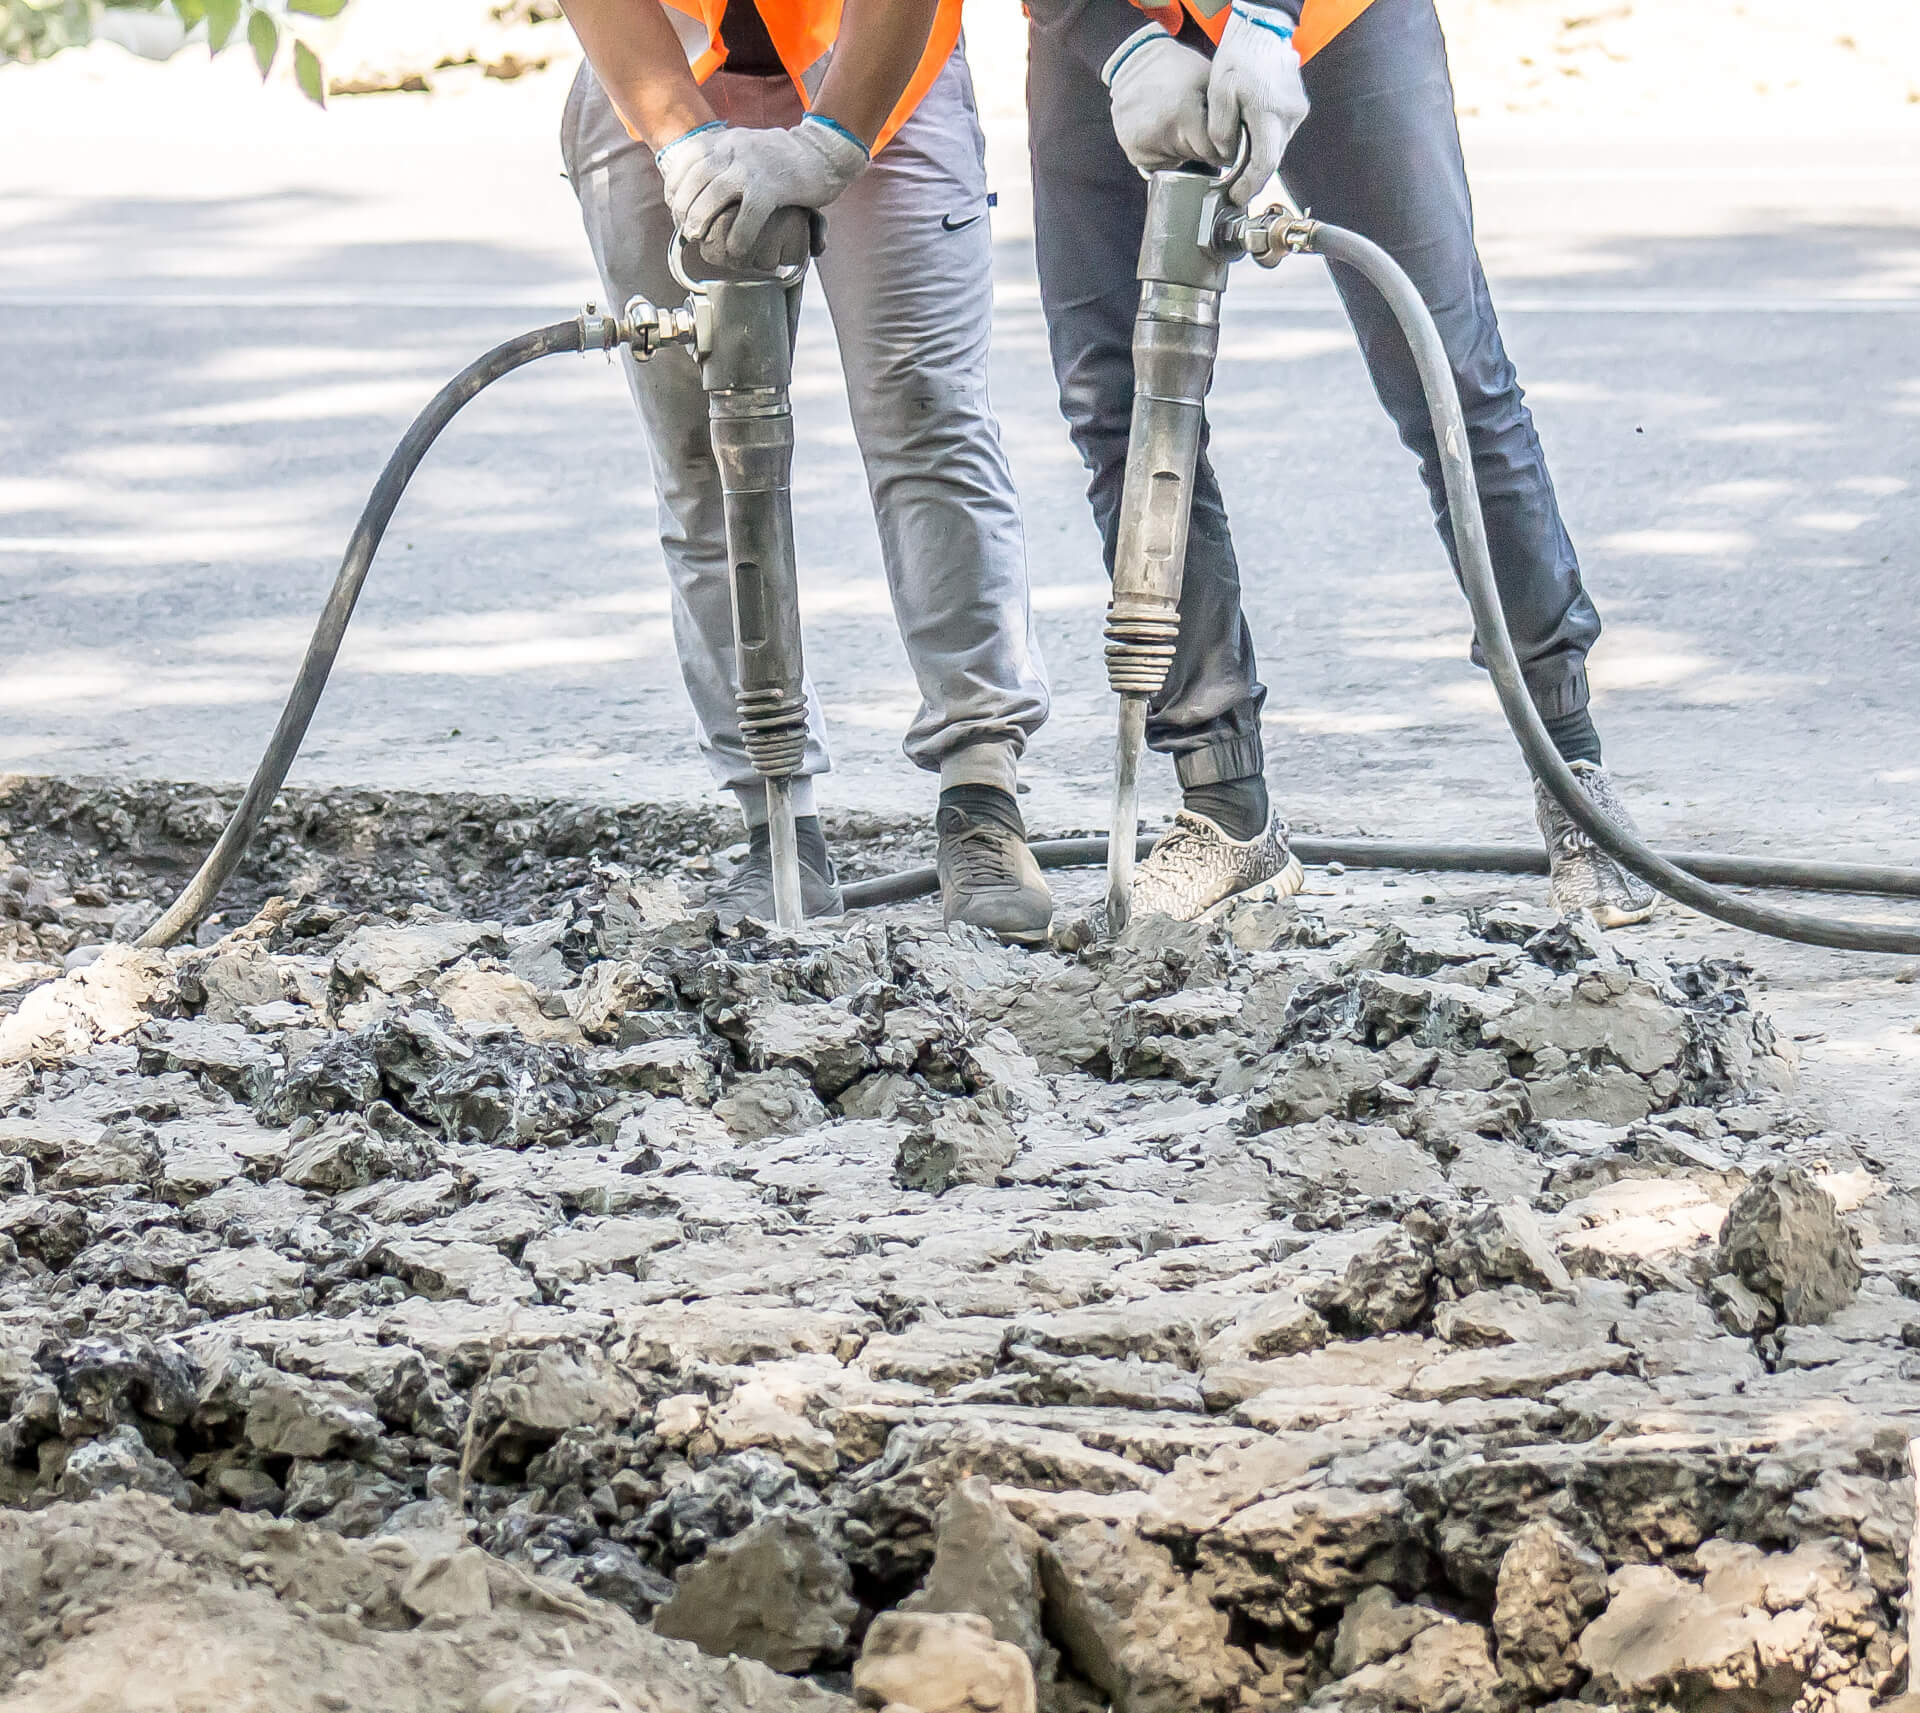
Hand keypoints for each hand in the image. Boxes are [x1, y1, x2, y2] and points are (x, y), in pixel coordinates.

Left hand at [660, 116, 867, 268]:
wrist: (823, 151)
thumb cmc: (785, 157)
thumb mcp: (747, 146)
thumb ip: (725, 158)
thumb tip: (701, 183)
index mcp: (725, 140)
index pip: (686, 161)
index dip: (675, 189)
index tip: (677, 210)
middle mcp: (734, 149)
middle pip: (695, 181)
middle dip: (685, 209)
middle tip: (689, 231)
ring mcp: (753, 167)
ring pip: (714, 197)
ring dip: (702, 221)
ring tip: (701, 240)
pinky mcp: (772, 187)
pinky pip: (747, 217)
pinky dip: (739, 237)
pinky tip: (737, 252)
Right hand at [1102, 25, 1218, 177]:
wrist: (1135, 61)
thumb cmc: (1178, 68)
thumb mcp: (1209, 78)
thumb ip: (1226, 110)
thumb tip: (1244, 140)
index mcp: (1184, 113)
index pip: (1213, 153)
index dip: (1221, 146)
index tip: (1221, 137)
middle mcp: (1161, 131)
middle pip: (1196, 157)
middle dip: (1201, 145)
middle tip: (1195, 121)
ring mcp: (1144, 143)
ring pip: (1178, 162)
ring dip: (1183, 148)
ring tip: (1175, 121)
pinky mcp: (1133, 151)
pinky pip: (1159, 163)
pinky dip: (1165, 151)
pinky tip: (1161, 129)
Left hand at [1207, 1, 1309, 204]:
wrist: (1263, 30)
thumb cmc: (1240, 57)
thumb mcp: (1219, 92)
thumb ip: (1220, 129)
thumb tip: (1225, 156)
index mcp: (1270, 114)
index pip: (1264, 164)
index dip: (1250, 186)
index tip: (1237, 198)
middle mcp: (1290, 117)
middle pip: (1272, 159)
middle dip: (1252, 177)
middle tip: (1233, 189)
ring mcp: (1297, 112)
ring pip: (1276, 147)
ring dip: (1258, 158)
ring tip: (1238, 166)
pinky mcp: (1297, 107)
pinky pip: (1279, 133)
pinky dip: (1264, 142)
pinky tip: (1249, 140)